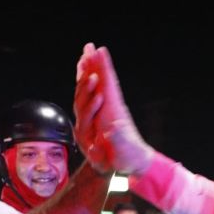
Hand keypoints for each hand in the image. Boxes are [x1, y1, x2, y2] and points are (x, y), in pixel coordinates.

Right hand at [74, 43, 153, 175]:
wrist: (130, 164)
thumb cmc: (129, 157)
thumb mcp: (125, 151)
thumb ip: (119, 139)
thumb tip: (112, 129)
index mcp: (113, 113)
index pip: (107, 86)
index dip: (102, 68)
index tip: (100, 51)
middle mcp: (106, 110)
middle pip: (96, 85)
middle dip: (91, 66)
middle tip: (88, 49)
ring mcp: (100, 116)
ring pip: (89, 92)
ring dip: (86, 75)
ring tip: (86, 60)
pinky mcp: (95, 122)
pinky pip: (85, 103)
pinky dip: (84, 89)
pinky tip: (85, 77)